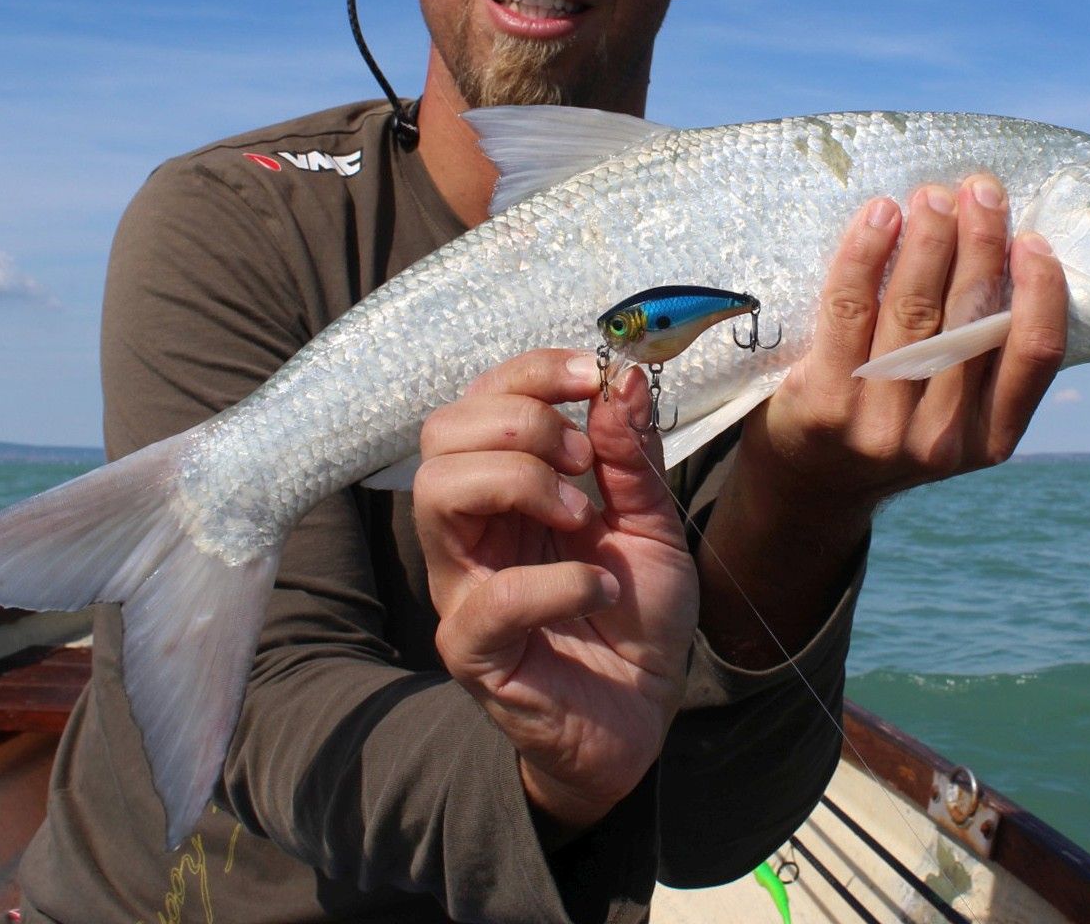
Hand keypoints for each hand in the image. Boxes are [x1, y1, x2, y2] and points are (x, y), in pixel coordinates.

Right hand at [413, 350, 698, 833]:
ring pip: (437, 494)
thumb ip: (631, 456)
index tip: (591, 375)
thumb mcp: (652, 522)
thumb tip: (619, 377)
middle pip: (442, 433)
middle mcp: (470, 530)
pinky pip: (492, 597)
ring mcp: (462, 587)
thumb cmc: (637, 620)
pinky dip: (558, 582)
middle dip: (520, 422)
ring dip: (519, 481)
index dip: (529, 374)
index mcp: (504, 488)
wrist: (644, 715)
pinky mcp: (474, 649)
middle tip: (581, 459)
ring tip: (580, 514)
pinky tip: (601, 589)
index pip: (478, 401)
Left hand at [741, 175, 1068, 526]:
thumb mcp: (954, 415)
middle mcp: (940, 440)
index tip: (1033, 238)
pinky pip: (849, 310)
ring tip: (933, 195)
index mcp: (990, 439)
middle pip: (969, 320)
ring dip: (928, 240)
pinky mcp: (824, 404)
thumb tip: (1007, 251)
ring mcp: (879, 425)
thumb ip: (982, 358)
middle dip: (979, 242)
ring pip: (913, 310)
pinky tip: (880, 216)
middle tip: (979, 189)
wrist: (806, 483)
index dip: (1040, 293)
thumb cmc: (891, 424)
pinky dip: (866, 255)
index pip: (1033, 357)